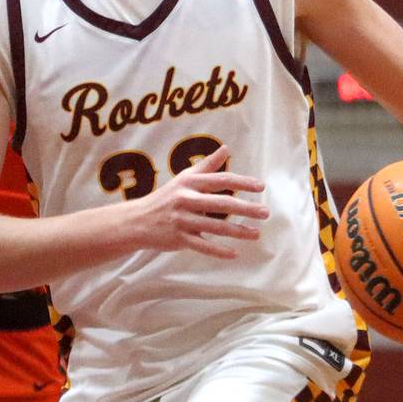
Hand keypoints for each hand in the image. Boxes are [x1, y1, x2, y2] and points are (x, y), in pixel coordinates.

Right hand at [128, 146, 268, 259]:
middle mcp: (186, 200)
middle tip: (265, 212)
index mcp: (190, 184)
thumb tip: (226, 148)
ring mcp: (182, 220)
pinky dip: (218, 251)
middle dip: (245, 209)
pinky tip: (235, 253)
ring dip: (238, 232)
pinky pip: (202, 246)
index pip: (221, 180)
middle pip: (221, 204)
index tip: (261, 187)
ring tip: (257, 234)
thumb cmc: (166, 197)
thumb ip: (207, 165)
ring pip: (214, 227)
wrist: (137, 220)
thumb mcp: (185, 178)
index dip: (242, 183)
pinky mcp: (178, 238)